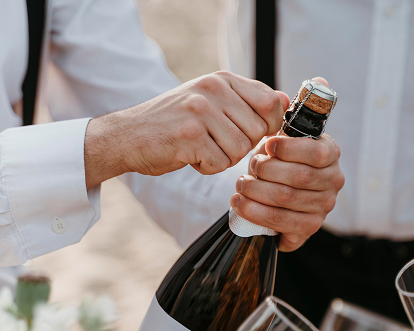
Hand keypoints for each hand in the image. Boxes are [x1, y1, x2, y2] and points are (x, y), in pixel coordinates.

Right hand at [84, 71, 287, 187]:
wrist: (128, 136)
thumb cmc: (174, 123)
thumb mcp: (211, 102)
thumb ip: (246, 102)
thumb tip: (285, 102)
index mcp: (222, 79)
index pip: (271, 102)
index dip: (269, 126)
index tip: (250, 133)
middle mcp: (212, 90)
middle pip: (258, 132)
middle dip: (241, 146)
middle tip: (215, 142)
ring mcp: (200, 111)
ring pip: (241, 150)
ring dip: (223, 158)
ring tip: (201, 148)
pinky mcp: (189, 136)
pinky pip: (220, 164)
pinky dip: (207, 168)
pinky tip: (190, 156)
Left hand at [230, 77, 343, 251]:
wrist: (273, 194)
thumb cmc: (279, 158)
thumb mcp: (287, 132)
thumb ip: (300, 108)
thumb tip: (321, 80)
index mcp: (330, 155)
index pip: (317, 152)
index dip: (289, 149)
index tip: (266, 146)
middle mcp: (333, 183)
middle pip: (299, 178)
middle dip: (267, 171)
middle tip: (248, 166)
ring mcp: (322, 208)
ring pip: (286, 199)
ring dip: (257, 191)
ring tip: (239, 184)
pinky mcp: (307, 229)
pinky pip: (280, 223)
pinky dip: (255, 212)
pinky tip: (238, 203)